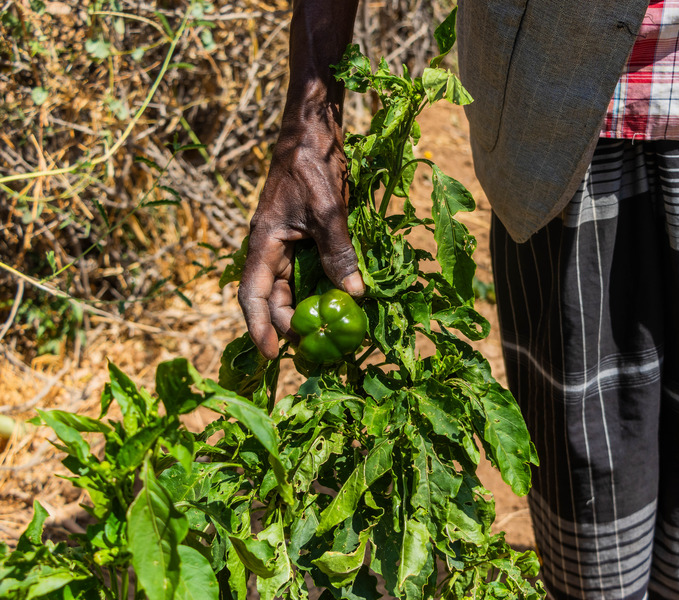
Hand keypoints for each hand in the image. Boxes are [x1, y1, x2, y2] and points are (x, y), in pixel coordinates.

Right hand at [238, 123, 363, 359]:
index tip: (272, 354)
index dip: (260, 326)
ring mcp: (288, 243)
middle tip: (314, 351)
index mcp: (264, 243)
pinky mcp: (305, 237)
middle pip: (273, 297)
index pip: (253, 295)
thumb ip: (338, 251)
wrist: (312, 131)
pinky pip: (309, 272)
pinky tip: (338, 303)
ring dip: (306, 310)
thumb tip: (354, 294)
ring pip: (292, 287)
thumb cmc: (312, 165)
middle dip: (289, 326)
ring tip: (327, 335)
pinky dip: (321, 289)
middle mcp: (271, 248)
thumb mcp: (327, 210)